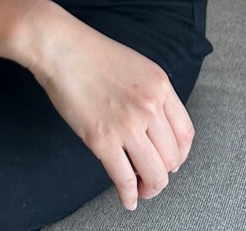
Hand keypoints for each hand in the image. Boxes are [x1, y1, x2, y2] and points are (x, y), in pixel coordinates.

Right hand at [29, 11, 194, 210]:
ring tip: (141, 190)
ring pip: (155, 174)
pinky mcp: (103, 139)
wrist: (59, 47)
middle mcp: (150, 106)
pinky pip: (125, 179)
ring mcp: (128, 124)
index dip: (180, 154)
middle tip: (151, 177)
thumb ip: (150, 93)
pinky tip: (127, 199)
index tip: (170, 161)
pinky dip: (129, 196)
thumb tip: (154, 128)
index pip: (186, 133)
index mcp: (160, 85)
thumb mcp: (134, 65)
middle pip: (172, 158)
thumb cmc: (89, 52)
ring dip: (150, 189)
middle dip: (163, 173)